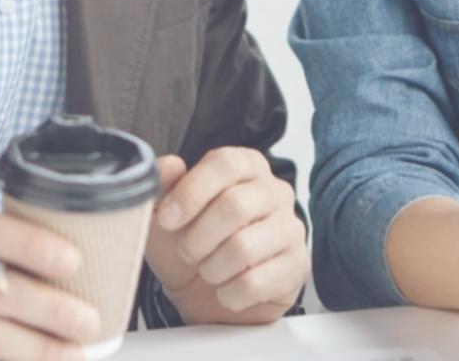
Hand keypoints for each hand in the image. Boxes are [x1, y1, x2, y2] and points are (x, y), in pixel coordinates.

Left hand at [143, 146, 308, 323]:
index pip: (224, 164)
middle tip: (187, 252)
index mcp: (246, 166)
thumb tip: (169, 166)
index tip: (167, 220)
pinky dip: (229, 293)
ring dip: (212, 268)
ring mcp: (291, 228)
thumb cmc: (189, 244)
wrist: (206, 295)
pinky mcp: (297, 265)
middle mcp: (275, 191)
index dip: (191, 192)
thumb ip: (160, 185)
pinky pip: (256, 282)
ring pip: (244, 248)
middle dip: (197, 238)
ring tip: (208, 271)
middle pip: (235, 206)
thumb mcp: (164, 214)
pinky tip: (227, 289)